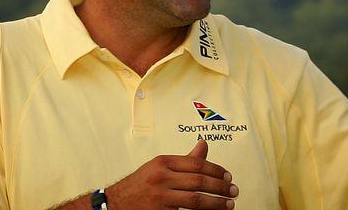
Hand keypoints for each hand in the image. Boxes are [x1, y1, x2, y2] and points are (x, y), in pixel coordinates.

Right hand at [105, 140, 237, 209]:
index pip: (197, 164)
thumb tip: (204, 144)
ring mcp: (160, 196)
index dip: (216, 170)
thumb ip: (184, 159)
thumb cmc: (139, 185)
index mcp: (163, 162)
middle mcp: (161, 177)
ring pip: (195, 199)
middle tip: (233, 191)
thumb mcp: (160, 167)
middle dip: (220, 187)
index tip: (228, 177)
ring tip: (228, 204)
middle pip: (199, 181)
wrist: (114, 203)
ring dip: (216, 203)